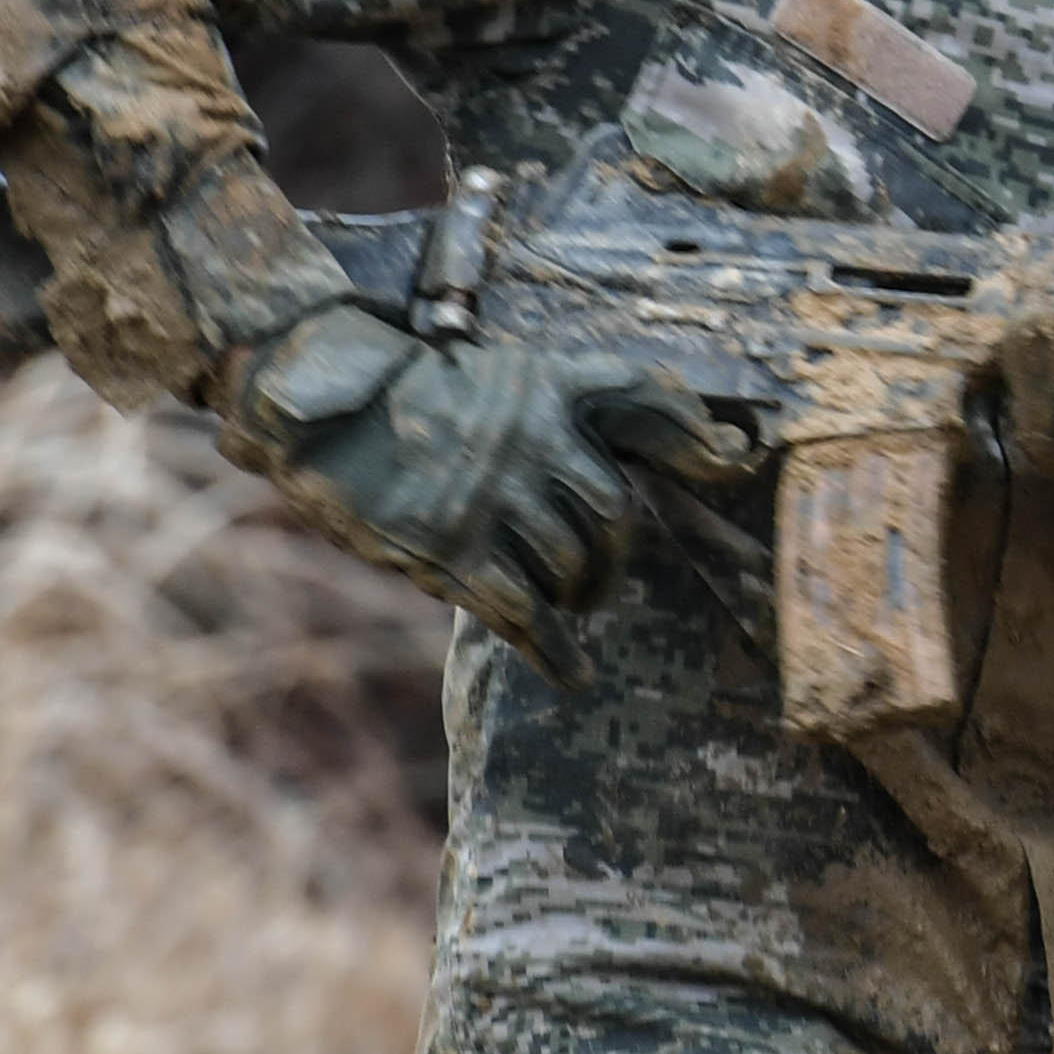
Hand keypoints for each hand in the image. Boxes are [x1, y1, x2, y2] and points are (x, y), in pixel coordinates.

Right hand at [217, 306, 743, 682]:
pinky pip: (525, 612)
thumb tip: (672, 441)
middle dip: (618, 555)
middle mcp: (534, 441)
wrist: (319, 402)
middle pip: (616, 511)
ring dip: (583, 595)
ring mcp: (495, 498)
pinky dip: (555, 651)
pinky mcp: (454, 550)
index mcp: (547, 387)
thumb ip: (567, 404)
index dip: (695, 432)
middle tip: (603, 578)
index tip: (734, 456)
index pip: (643, 400)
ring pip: (573, 563)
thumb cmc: (409, 394)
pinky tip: (571, 675)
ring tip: (572, 606)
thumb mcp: (497, 378)